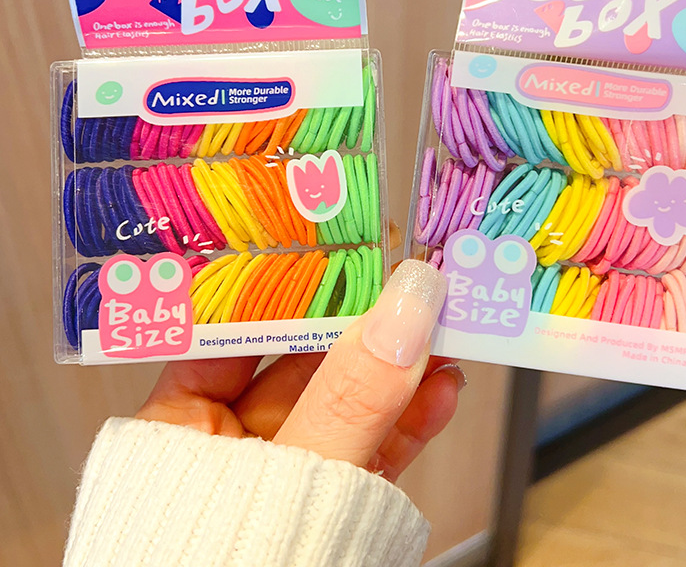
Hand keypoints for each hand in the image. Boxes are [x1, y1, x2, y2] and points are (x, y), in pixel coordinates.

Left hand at [137, 230, 463, 482]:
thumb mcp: (294, 478)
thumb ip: (351, 397)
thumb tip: (404, 310)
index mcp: (182, 423)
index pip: (236, 328)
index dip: (291, 283)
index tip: (340, 245)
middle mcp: (234, 441)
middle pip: (305, 360)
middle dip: (364, 322)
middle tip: (409, 280)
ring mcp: (291, 469)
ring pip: (351, 400)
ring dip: (402, 366)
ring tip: (443, 326)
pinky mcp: (335, 499)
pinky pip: (376, 449)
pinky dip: (413, 419)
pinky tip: (444, 386)